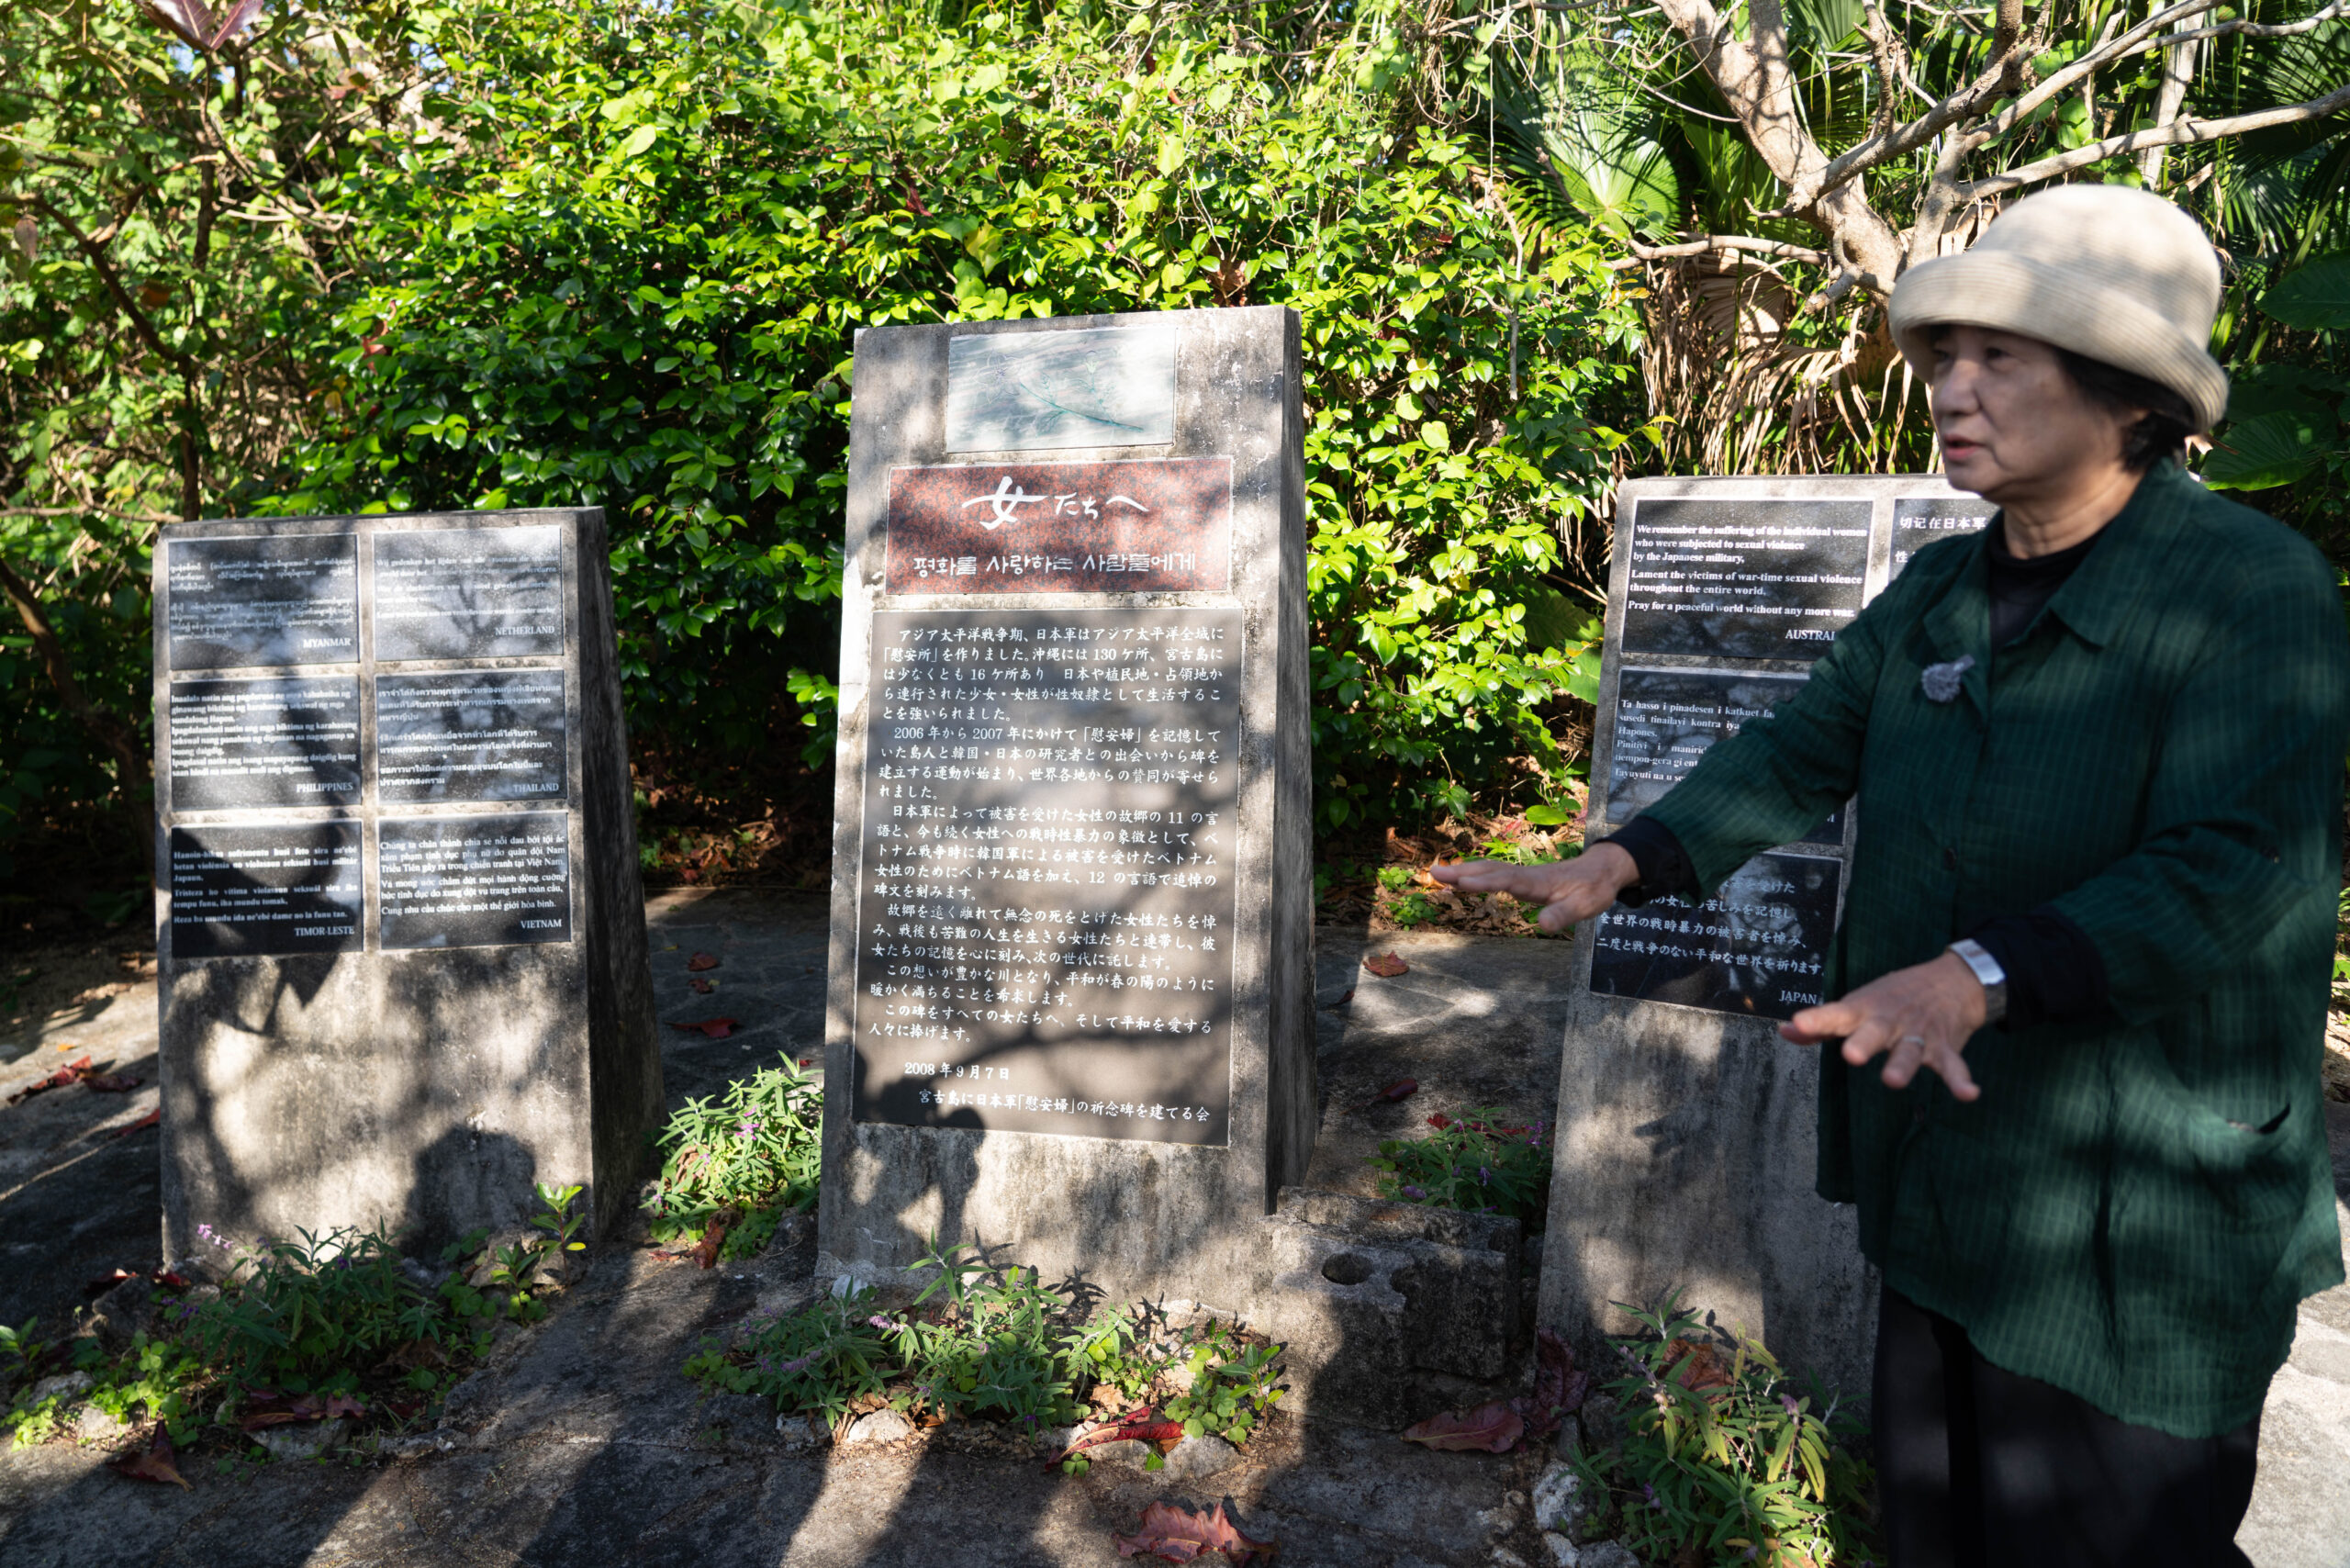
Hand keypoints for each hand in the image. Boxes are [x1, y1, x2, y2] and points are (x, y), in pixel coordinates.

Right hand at [1428, 843, 1639, 932]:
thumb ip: (1562, 915)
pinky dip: (1473, 874)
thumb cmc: (1592, 890)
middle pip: (1488, 871)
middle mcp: (1524, 875)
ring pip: (1487, 870)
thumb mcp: (1584, 907)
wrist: (1601, 871)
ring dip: (1462, 871)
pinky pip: (1492, 874)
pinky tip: (1461, 879)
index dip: (1483, 882)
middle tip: (1433, 872)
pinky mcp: (1521, 879)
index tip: (1461, 882)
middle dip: (1460, 871)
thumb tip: (1543, 926)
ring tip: (1437, 873)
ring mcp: (1521, 875)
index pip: (1505, 880)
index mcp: (1536, 882)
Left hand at [1778, 951, 1988, 1101]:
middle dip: (1863, 1043)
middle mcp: (1889, 1021)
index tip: (1797, 1025)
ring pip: (1910, 1051)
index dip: (1816, 1021)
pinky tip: (1968, 1093)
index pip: (1835, 1014)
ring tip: (1894, 1081)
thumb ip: (1823, 1025)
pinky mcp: (1944, 1047)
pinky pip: (1954, 1065)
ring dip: (1903, 1064)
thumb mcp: (1857, 1005)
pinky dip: (1961, 1080)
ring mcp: (1918, 1034)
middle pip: (1874, 1032)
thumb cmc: (1892, 998)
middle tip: (1851, 1055)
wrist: (1951, 980)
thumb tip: (1783, 1032)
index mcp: (1864, 1011)